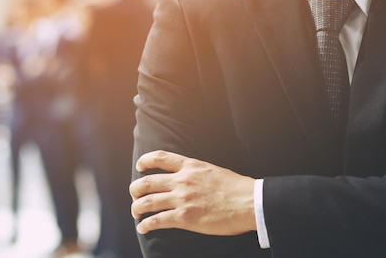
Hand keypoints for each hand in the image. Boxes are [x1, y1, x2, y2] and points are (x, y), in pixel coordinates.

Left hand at [130, 151, 255, 234]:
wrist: (249, 202)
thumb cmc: (236, 188)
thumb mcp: (212, 170)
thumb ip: (196, 172)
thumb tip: (187, 177)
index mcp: (190, 166)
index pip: (159, 157)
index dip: (145, 161)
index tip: (140, 167)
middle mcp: (182, 180)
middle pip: (146, 182)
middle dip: (135, 190)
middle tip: (135, 196)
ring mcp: (182, 199)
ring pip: (146, 202)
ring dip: (136, 208)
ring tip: (136, 213)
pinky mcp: (184, 218)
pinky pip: (156, 221)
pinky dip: (145, 225)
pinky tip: (143, 228)